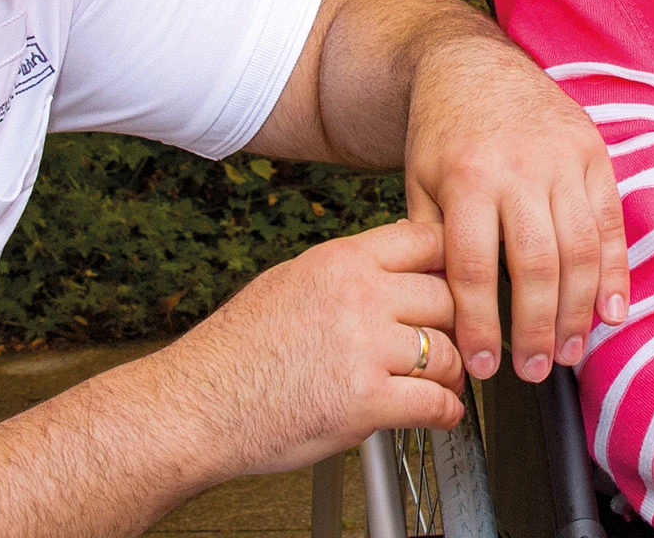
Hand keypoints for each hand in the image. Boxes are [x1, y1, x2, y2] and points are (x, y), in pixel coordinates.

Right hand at [169, 220, 466, 476]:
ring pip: (445, 352)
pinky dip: (446, 412)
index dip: (449, 264)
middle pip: (447, 297)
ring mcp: (364, 348)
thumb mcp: (289, 282)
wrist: (197, 405)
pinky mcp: (367, 402)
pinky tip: (441, 413)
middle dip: (454, 325)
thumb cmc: (234, 352)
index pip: (426, 240)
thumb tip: (390, 260)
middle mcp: (357, 296)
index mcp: (339, 261)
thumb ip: (345, 272)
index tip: (456, 284)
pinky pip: (434, 403)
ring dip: (451, 373)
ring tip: (444, 383)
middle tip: (451, 341)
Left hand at [403, 32, 629, 382]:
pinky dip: (616, 272)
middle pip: (536, 265)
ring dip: (579, 310)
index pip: (476, 269)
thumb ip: (431, 245)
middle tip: (536, 370)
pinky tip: (612, 312)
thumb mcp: (417, 184)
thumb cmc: (441, 134)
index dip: (481, 325)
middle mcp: (519, 169)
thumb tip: (445, 317)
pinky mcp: (593, 153)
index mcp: (467, 179)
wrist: (470, 65)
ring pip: (581, 249)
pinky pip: (611, 222)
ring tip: (570, 352)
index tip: (483, 366)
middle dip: (538, 328)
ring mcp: (562, 159)